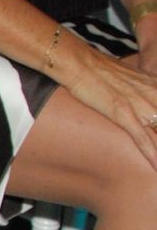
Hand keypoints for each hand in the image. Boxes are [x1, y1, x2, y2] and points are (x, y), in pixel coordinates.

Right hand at [62, 42, 156, 172]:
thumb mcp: (130, 77)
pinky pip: (142, 138)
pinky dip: (151, 154)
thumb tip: (144, 101)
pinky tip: (156, 167)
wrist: (80, 63)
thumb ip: (144, 90)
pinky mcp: (123, 112)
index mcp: (156, 86)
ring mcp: (139, 104)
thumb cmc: (101, 70)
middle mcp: (153, 95)